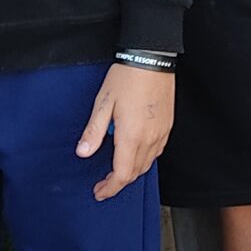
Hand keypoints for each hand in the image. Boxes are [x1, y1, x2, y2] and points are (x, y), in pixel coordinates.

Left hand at [77, 64, 174, 200]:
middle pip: (135, 173)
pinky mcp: (168, 126)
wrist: (152, 58)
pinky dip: (144, 160)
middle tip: (103, 183)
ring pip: (147, 164)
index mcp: (132, 136)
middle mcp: (150, 138)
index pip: (122, 174)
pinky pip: (156, 152)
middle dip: (118, 182)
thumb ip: (94, 131)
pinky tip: (134, 153)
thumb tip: (83, 153)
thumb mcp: (103, 103)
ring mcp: (162, 133)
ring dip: (131, 172)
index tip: (99, 192)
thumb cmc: (126, 77)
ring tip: (116, 171)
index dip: (110, 188)